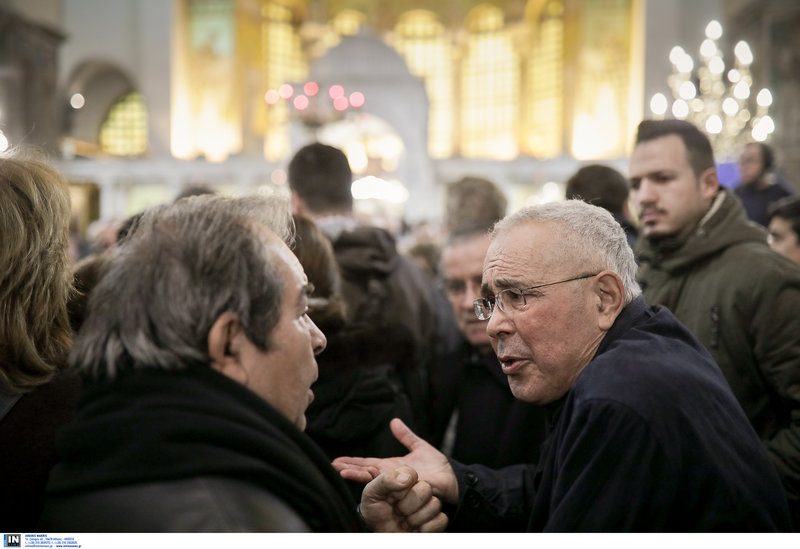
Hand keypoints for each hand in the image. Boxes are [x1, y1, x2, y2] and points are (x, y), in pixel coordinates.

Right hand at [333, 418, 458, 503]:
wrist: (451, 479)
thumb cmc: (437, 467)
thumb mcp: (419, 446)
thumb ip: (406, 436)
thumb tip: (394, 421)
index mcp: (392, 466)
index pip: (368, 463)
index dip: (353, 462)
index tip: (337, 461)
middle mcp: (390, 476)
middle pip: (365, 471)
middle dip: (348, 468)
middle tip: (331, 466)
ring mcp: (395, 482)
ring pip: (371, 478)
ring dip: (356, 474)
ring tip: (340, 471)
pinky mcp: (403, 486)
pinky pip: (386, 484)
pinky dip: (373, 481)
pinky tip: (363, 477)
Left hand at [360, 465, 447, 532]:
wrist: (380, 536)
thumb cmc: (375, 514)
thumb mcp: (371, 493)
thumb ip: (385, 480)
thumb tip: (406, 478)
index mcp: (404, 481)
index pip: (411, 474)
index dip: (401, 487)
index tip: (390, 498)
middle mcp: (418, 492)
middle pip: (425, 488)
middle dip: (407, 505)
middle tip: (398, 512)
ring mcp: (428, 506)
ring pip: (435, 504)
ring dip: (416, 518)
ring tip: (405, 522)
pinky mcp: (436, 521)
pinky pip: (442, 520)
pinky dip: (426, 528)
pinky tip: (416, 529)